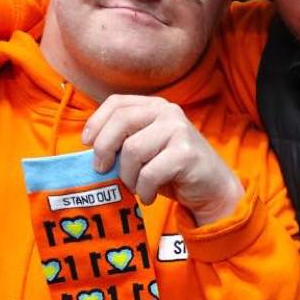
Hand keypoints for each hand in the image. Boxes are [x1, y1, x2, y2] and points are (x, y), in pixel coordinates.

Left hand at [80, 95, 243, 225]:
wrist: (212, 188)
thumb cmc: (173, 171)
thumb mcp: (147, 149)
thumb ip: (124, 140)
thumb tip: (90, 149)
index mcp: (155, 106)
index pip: (117, 103)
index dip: (96, 122)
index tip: (87, 144)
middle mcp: (168, 112)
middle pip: (121, 121)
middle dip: (104, 149)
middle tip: (101, 170)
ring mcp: (179, 130)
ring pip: (133, 150)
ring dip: (128, 176)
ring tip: (135, 188)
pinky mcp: (186, 153)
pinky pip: (149, 173)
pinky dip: (144, 190)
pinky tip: (149, 196)